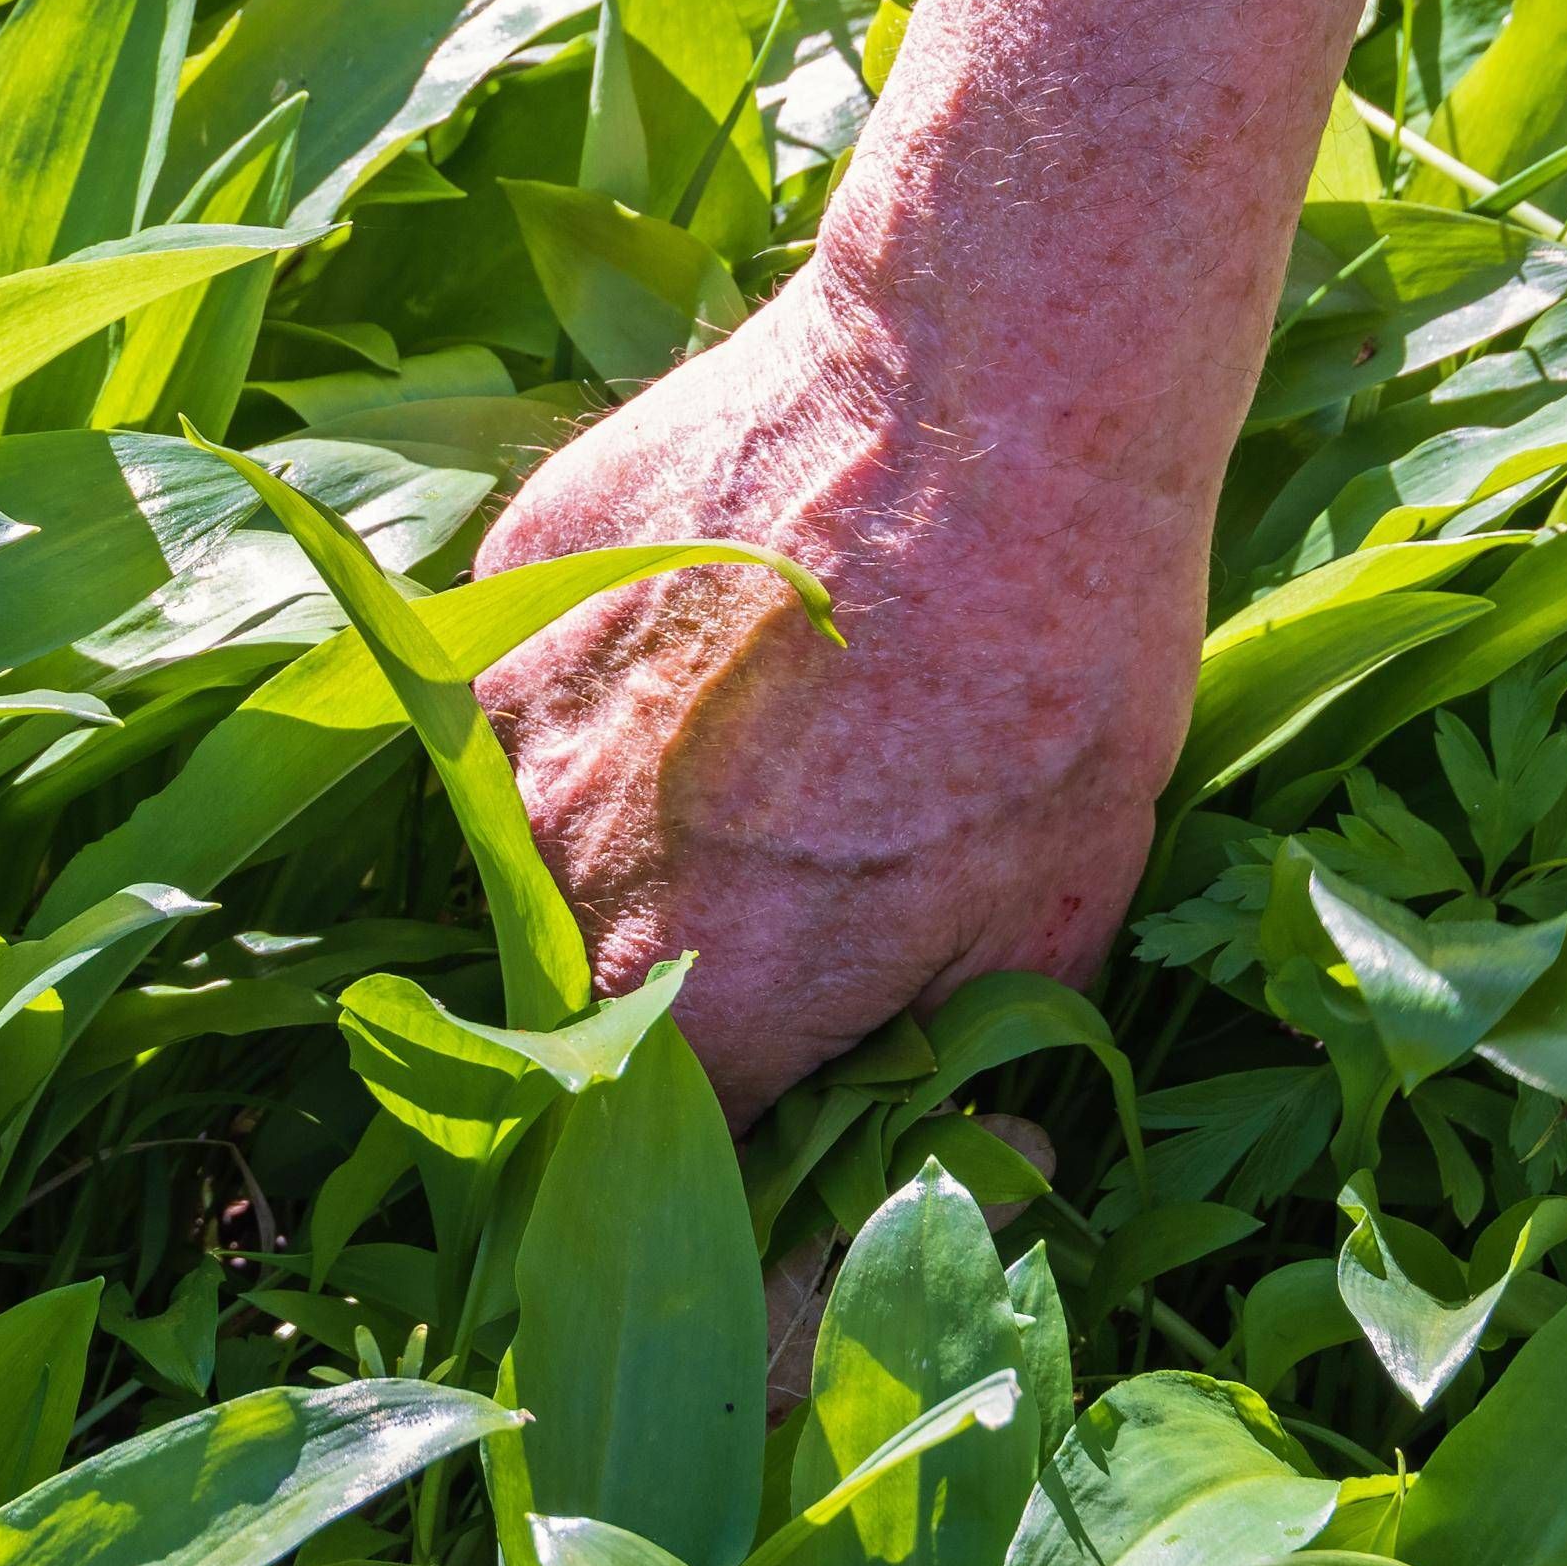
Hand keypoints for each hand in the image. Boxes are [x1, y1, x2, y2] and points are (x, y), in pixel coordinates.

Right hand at [469, 261, 1204, 1124]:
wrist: (989, 383)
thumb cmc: (1054, 663)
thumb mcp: (1058, 913)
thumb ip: (958, 1076)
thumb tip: (954, 1178)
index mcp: (700, 996)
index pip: (671, 1167)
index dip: (750, 1182)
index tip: (814, 1148)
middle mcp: (561, 878)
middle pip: (592, 1003)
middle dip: (692, 992)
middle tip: (821, 903)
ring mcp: (510, 720)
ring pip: (548, 840)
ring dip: (640, 835)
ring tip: (785, 746)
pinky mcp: (508, 581)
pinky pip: (535, 693)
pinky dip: (615, 696)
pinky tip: (735, 634)